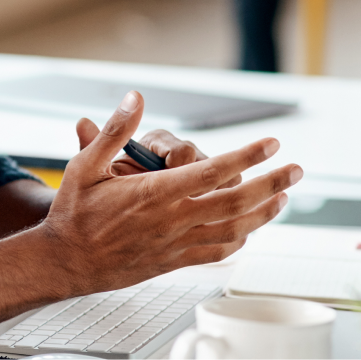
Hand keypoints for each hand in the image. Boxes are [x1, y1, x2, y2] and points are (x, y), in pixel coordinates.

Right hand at [37, 91, 300, 298]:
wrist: (65, 262)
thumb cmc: (75, 215)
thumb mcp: (85, 165)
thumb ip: (115, 131)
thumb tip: (135, 99)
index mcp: (155, 193)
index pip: (213, 171)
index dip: (247, 156)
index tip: (270, 143)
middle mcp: (172, 219)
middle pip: (236, 200)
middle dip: (271, 183)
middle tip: (295, 170)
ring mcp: (176, 242)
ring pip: (233, 229)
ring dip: (263, 212)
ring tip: (283, 198)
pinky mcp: (174, 260)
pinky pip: (216, 252)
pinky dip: (240, 240)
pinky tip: (250, 230)